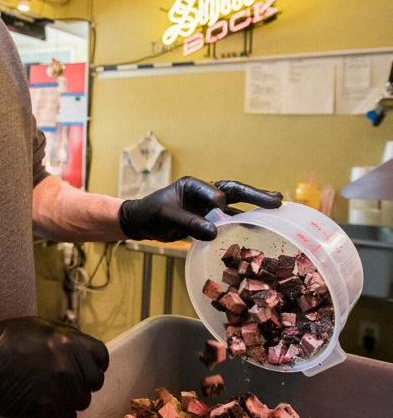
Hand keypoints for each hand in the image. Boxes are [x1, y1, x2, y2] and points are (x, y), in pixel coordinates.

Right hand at [0, 317, 108, 417]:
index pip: (101, 357)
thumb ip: (69, 338)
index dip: (94, 362)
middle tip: (65, 380)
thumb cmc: (7, 339)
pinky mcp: (47, 410)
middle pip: (94, 382)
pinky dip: (59, 414)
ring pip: (82, 402)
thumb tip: (86, 351)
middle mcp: (70, 366)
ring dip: (70, 398)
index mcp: (71, 342)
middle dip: (82, 381)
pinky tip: (45, 404)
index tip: (85, 366)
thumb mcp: (43, 326)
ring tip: (51, 392)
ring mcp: (59, 390)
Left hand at [118, 177, 282, 242]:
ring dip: (255, 209)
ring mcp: (209, 206)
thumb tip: (214, 232)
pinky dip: (244, 223)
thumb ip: (189, 223)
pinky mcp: (209, 219)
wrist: (141, 223)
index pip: (214, 191)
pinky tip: (259, 227)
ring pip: (237, 206)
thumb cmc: (150, 214)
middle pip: (235, 192)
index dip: (219, 201)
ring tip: (277, 210)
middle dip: (256, 196)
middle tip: (277, 201)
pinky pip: (230, 220)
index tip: (220, 207)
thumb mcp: (167, 216)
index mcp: (194, 185)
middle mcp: (205, 193)